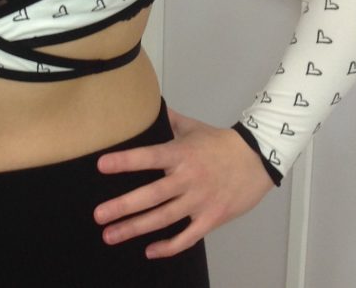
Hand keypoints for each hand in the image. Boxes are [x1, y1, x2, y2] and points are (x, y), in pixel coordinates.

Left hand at [93, 108, 273, 258]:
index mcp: (181, 154)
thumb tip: (147, 105)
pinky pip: (187, 237)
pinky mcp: (211, 219)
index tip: (101, 165)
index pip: (148, 156)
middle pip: (152, 195)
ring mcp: (199, 201)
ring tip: (110, 236)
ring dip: (135, 228)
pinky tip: (149, 250)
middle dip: (123, 206)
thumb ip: (168, 120)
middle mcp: (187, 178)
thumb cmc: (221, 143)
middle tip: (98, 215)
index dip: (125, 161)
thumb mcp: (193, 127)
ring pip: (164, 218)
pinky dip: (168, 246)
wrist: (257, 160)